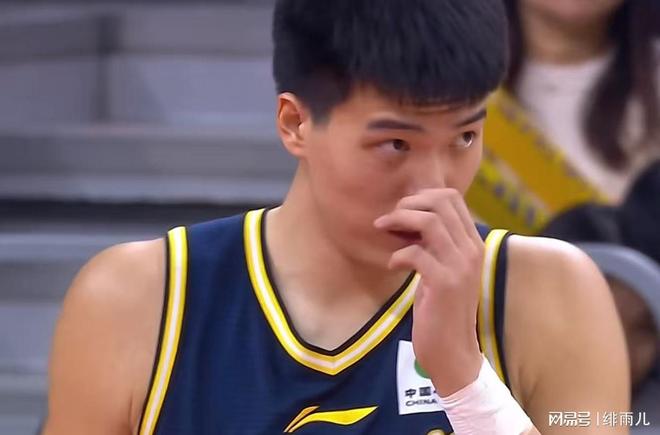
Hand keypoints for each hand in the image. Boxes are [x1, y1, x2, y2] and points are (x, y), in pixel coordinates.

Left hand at [374, 188, 484, 395]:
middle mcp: (472, 250)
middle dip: (408, 204)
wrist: (453, 352)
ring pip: (429, 221)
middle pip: (440, 202)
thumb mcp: (443, 270)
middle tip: (389, 220)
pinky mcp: (445, 284)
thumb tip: (409, 217)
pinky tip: (392, 266)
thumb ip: (435, 244)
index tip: (402, 212)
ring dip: (399, 221)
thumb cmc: (442, 310)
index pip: (452, 198)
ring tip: (383, 231)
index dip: (421, 197)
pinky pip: (416, 253)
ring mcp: (461, 266)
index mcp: (473, 243)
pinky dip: (397, 255)